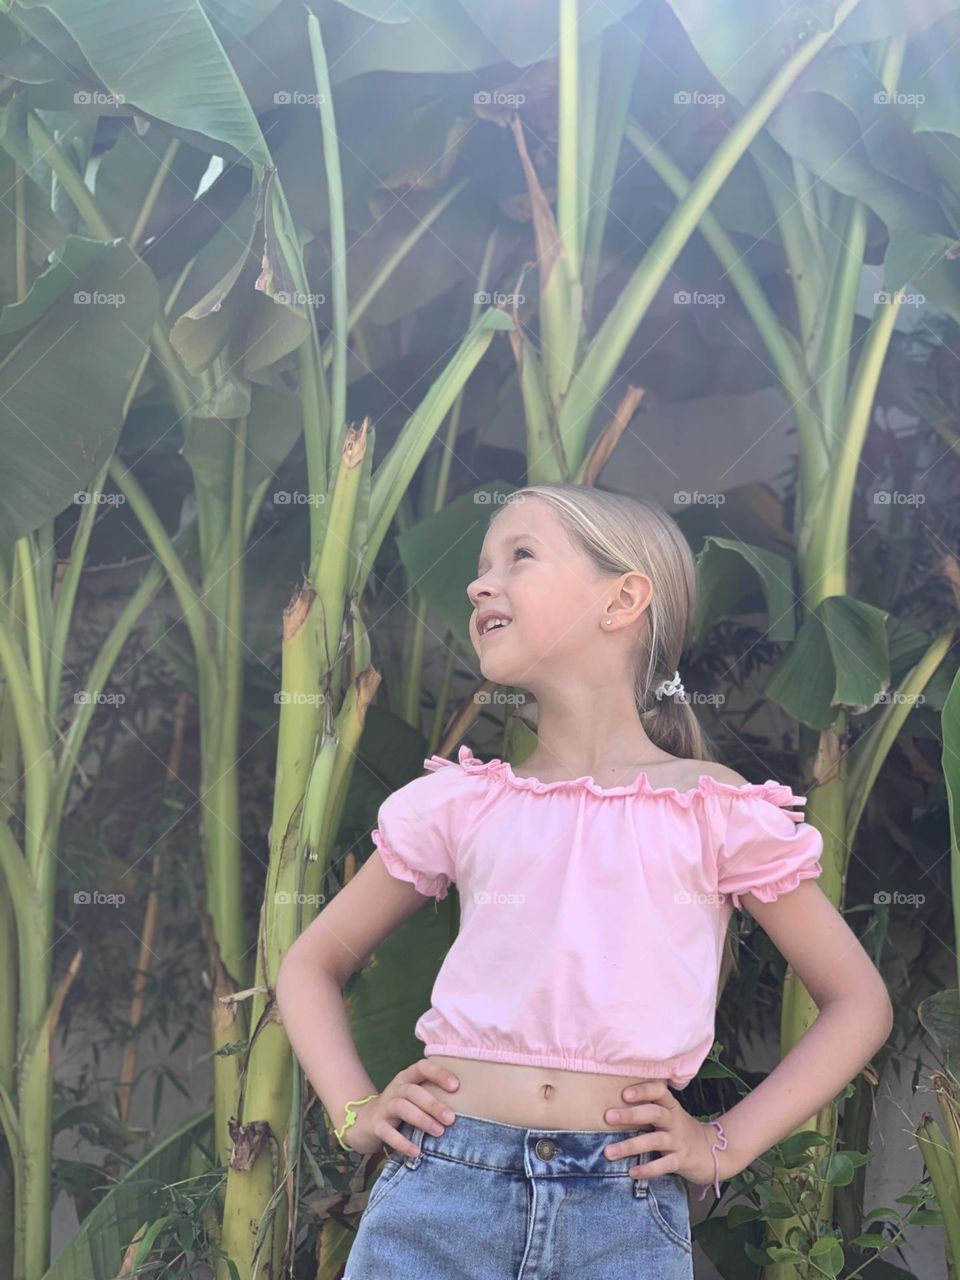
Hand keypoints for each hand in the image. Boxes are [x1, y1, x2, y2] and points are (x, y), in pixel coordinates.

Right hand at [340, 1058, 459, 1157]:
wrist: (364, 1122)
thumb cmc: (401, 1108)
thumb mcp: (415, 1097)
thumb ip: (433, 1096)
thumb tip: (469, 1105)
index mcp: (407, 1078)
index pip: (422, 1068)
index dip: (438, 1073)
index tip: (456, 1086)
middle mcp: (395, 1089)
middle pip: (414, 1091)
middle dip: (433, 1104)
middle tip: (451, 1119)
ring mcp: (384, 1106)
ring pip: (402, 1107)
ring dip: (422, 1119)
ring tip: (439, 1132)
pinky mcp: (376, 1126)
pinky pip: (388, 1132)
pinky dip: (403, 1142)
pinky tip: (417, 1151)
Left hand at [601, 1080, 729, 1186]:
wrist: (714, 1152)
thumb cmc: (681, 1131)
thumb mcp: (670, 1115)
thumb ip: (649, 1108)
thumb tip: (613, 1103)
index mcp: (671, 1107)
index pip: (659, 1091)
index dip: (643, 1090)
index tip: (624, 1093)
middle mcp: (675, 1121)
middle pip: (655, 1113)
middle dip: (631, 1114)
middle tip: (608, 1117)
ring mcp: (679, 1141)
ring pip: (655, 1140)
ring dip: (630, 1146)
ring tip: (609, 1152)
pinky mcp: (682, 1161)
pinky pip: (663, 1165)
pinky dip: (647, 1169)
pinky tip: (631, 1172)